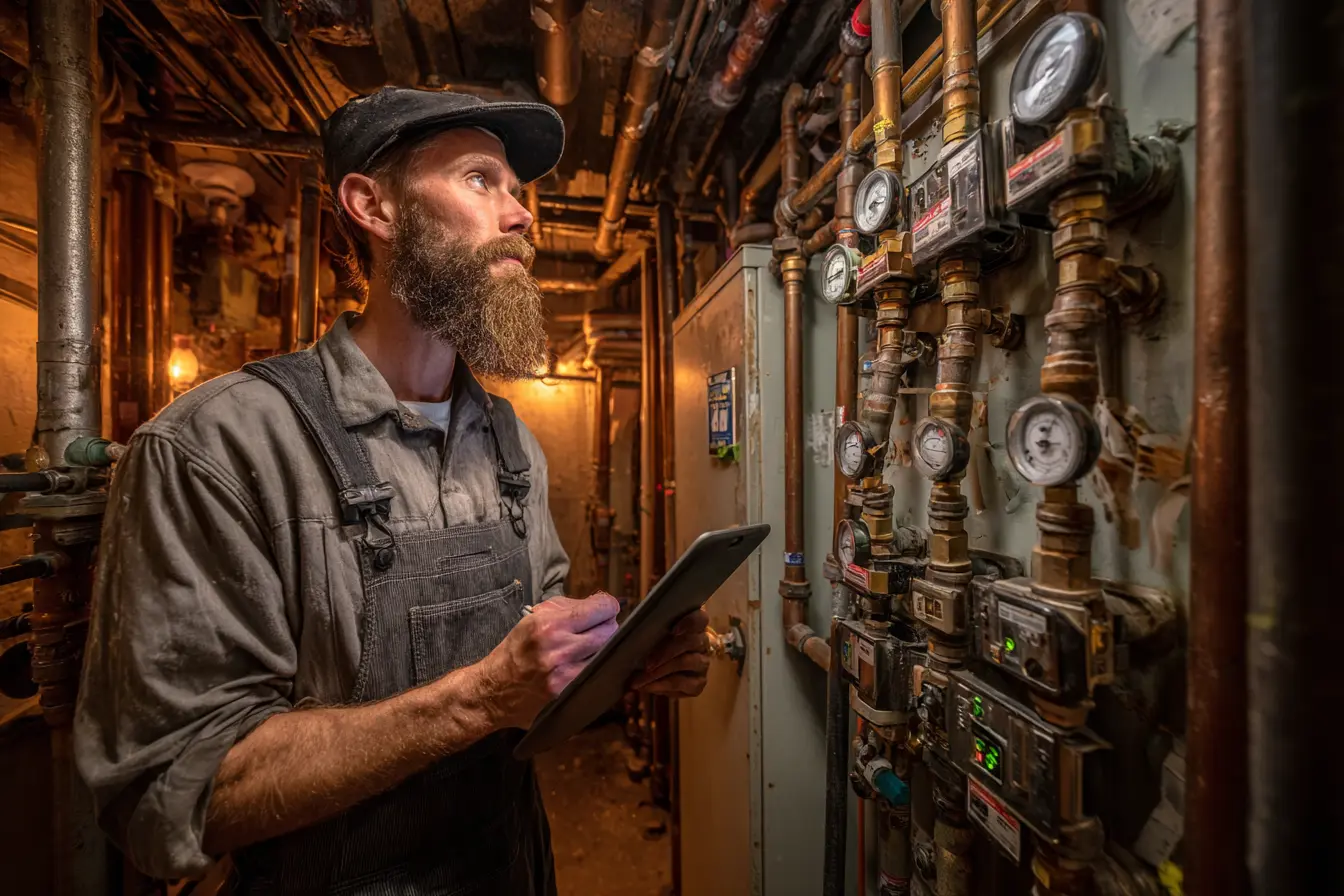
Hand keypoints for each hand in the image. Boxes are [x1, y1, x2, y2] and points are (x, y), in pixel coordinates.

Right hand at [480, 592, 619, 729]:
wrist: (494, 689)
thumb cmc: (516, 649)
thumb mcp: (533, 618)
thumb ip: (568, 608)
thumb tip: (600, 605)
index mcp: (548, 625)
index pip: (599, 609)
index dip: (608, 606)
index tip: (608, 607)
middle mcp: (558, 649)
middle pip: (609, 631)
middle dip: (607, 626)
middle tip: (599, 626)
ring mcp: (565, 674)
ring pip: (606, 654)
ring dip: (603, 647)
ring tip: (590, 645)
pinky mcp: (567, 693)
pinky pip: (596, 673)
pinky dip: (596, 665)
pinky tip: (585, 663)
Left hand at [630, 607, 711, 697]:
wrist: (657, 670)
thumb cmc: (653, 643)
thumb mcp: (649, 632)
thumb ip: (644, 624)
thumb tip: (625, 620)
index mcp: (693, 624)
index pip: (700, 618)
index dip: (690, 623)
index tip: (674, 630)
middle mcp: (703, 642)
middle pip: (691, 642)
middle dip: (667, 653)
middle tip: (647, 664)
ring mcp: (702, 664)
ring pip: (687, 664)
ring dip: (661, 672)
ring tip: (639, 680)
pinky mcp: (698, 684)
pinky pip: (683, 685)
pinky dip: (662, 687)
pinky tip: (646, 687)